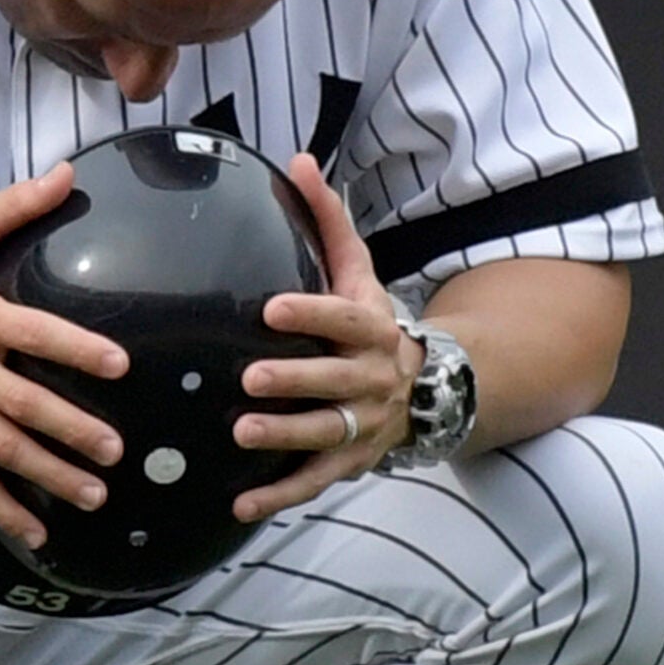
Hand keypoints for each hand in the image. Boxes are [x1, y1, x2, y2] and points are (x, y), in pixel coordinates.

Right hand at [0, 164, 127, 549]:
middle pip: (19, 404)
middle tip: (114, 451)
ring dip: (46, 475)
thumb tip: (70, 173)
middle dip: (69, 430)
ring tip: (92, 494)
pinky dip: (2, 505)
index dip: (74, 349)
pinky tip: (37, 531)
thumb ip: (16, 205)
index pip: (30, 332)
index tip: (118, 366)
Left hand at [231, 152, 418, 523]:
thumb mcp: (357, 271)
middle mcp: (371, 379)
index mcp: (370, 327)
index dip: (311, 314)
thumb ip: (328, 220)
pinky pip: (313, 482)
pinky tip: (239, 504)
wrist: (423, 386)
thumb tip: (298, 159)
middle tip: (251, 380)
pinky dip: (278, 497)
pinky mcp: (348, 461)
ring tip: (241, 434)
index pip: (342, 318)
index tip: (270, 310)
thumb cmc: (367, 321)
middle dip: (296, 382)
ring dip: (283, 437)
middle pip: (335, 382)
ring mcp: (362, 424)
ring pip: (323, 434)